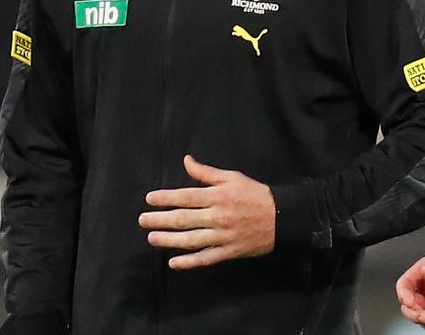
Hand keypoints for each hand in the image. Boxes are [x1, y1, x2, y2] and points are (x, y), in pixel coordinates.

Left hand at [138, 154, 275, 269]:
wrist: (282, 216)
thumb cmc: (255, 194)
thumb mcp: (232, 177)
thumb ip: (207, 172)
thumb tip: (186, 161)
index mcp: (219, 196)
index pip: (186, 197)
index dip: (166, 198)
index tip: (149, 199)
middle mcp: (218, 216)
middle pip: (184, 219)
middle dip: (160, 219)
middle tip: (143, 220)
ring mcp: (223, 235)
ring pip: (191, 239)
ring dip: (169, 240)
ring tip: (152, 238)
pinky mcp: (229, 251)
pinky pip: (206, 258)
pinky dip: (189, 262)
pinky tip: (174, 262)